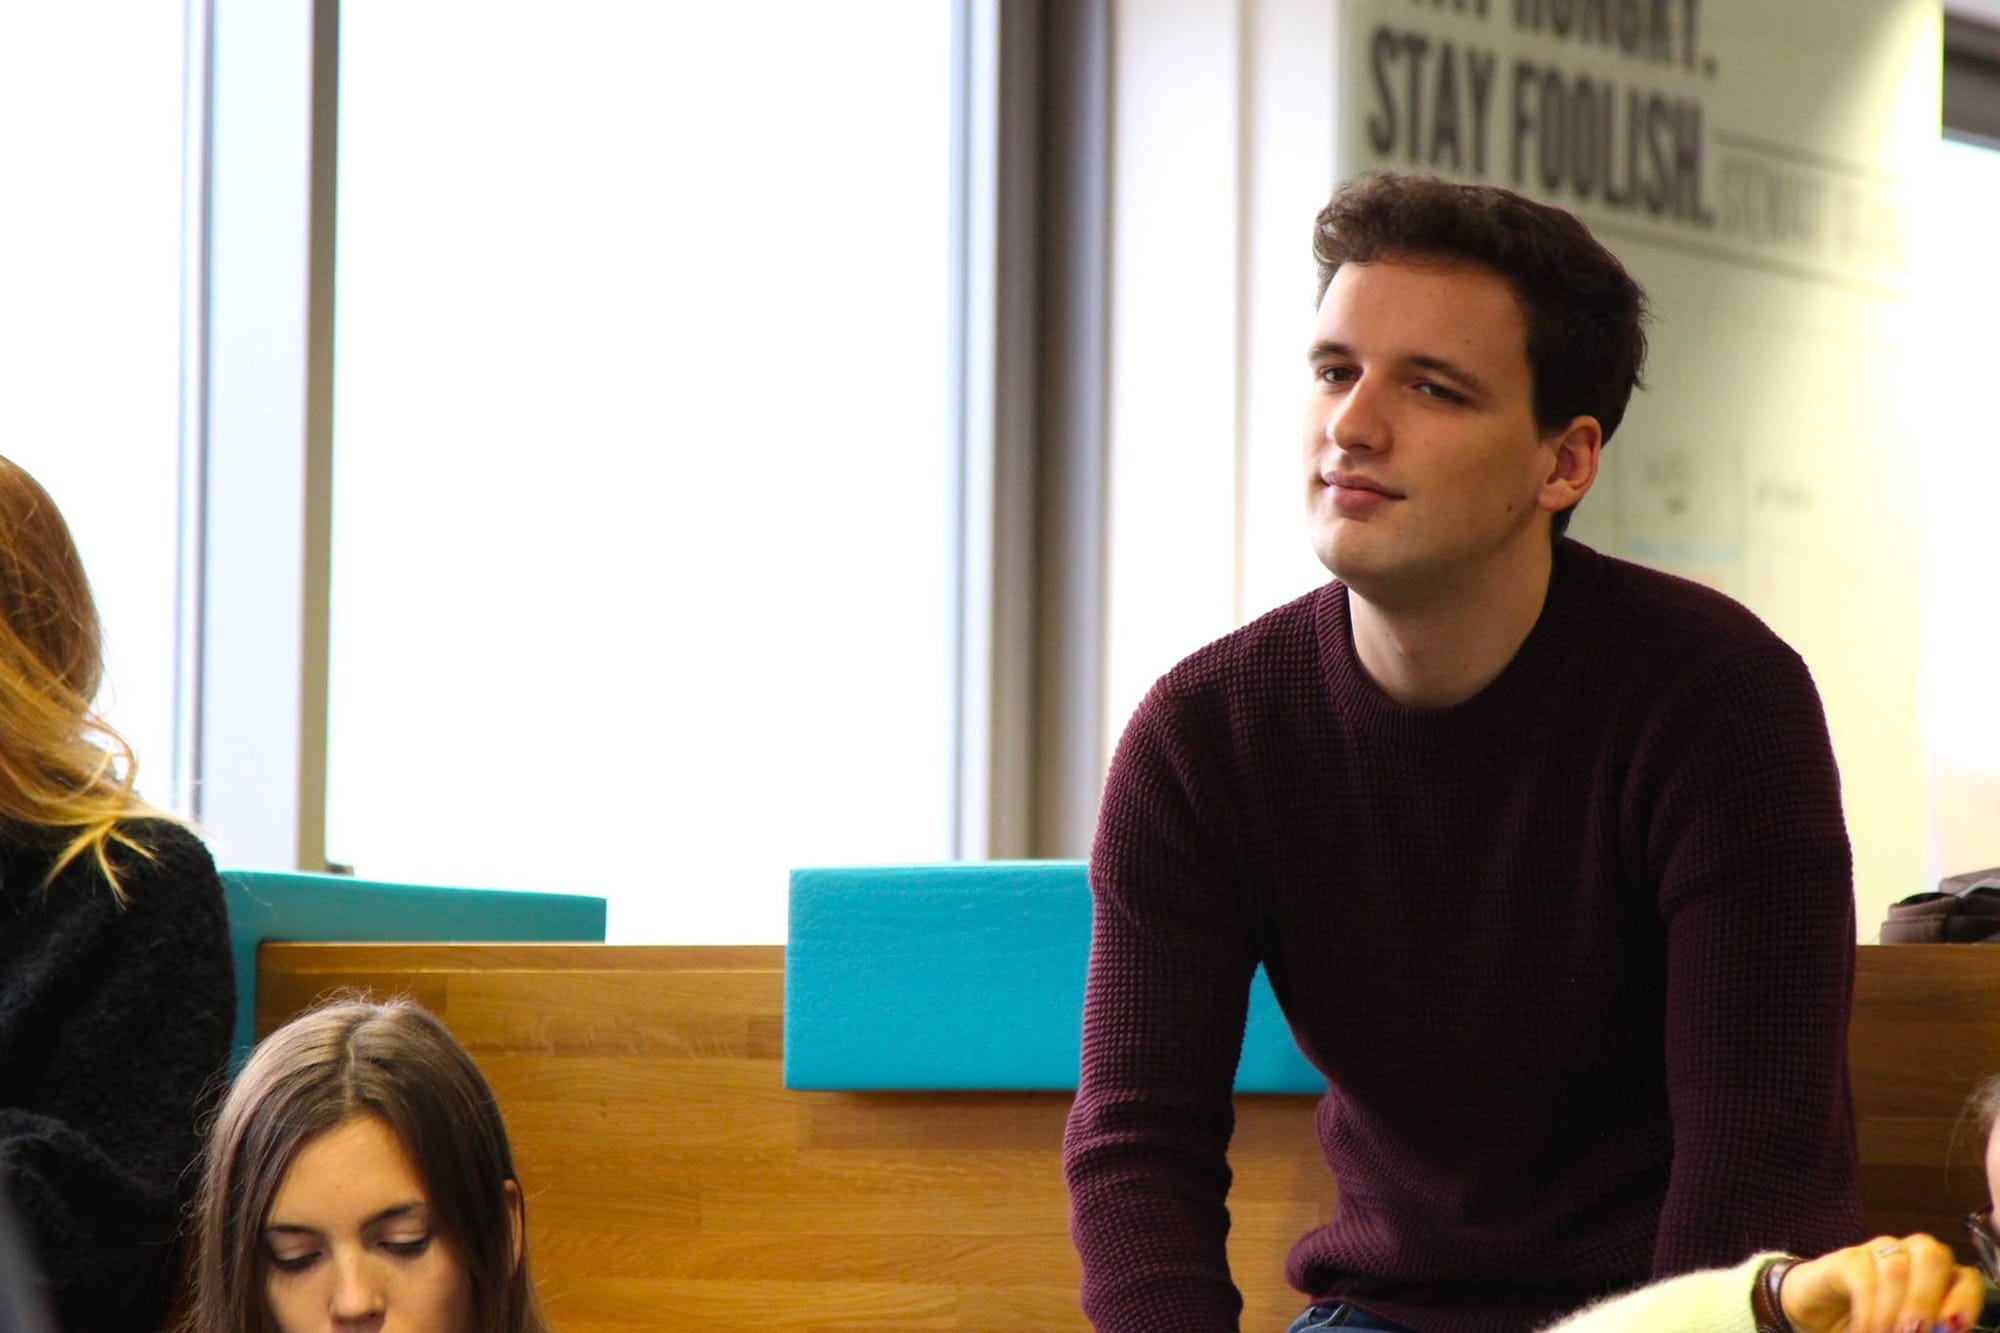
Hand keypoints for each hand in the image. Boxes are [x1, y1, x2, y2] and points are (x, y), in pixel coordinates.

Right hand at [1780, 1233, 1985, 1332]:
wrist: (1819, 1315)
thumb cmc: (1867, 1324)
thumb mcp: (1902, 1331)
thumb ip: (1924, 1329)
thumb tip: (1938, 1330)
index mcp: (1936, 1277)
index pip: (1964, 1277)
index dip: (1963, 1301)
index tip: (1952, 1328)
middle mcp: (1910, 1256)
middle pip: (1933, 1257)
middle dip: (1927, 1300)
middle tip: (1915, 1332)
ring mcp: (1877, 1252)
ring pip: (1897, 1268)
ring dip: (1893, 1311)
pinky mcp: (1845, 1258)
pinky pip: (1863, 1279)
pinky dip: (1867, 1312)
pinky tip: (1864, 1331)